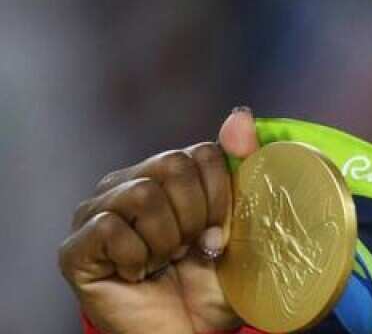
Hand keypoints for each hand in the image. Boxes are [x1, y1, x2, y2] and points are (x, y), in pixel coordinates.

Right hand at [59, 108, 260, 333]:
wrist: (190, 333)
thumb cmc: (212, 280)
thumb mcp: (242, 221)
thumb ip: (242, 164)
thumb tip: (239, 114)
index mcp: (164, 173)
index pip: (200, 152)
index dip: (220, 197)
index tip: (219, 232)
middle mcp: (125, 184)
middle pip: (172, 165)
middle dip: (196, 216)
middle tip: (190, 249)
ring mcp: (95, 213)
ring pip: (142, 194)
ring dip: (167, 239)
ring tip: (165, 262)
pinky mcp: (75, 247)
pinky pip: (111, 228)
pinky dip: (138, 258)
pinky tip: (139, 274)